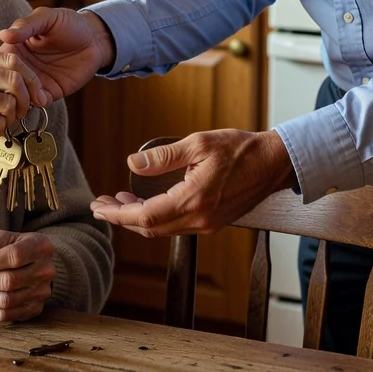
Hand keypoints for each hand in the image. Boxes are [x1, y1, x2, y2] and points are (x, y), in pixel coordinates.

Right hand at [0, 7, 115, 101]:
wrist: (95, 39)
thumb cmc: (69, 23)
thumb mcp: (47, 18)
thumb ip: (26, 25)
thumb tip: (3, 34)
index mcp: (14, 46)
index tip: (4, 69)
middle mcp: (20, 66)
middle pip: (5, 81)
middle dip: (7, 87)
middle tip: (15, 86)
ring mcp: (34, 80)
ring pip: (18, 95)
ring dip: (20, 98)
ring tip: (28, 94)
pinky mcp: (50, 92)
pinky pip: (37, 102)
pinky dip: (36, 103)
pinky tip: (41, 97)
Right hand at [0, 46, 48, 173]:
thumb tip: (20, 74)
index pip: (11, 58)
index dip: (30, 76)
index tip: (36, 91)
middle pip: (14, 79)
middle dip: (27, 99)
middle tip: (25, 110)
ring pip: (8, 104)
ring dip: (13, 118)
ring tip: (5, 123)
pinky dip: (0, 131)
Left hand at [0, 230, 56, 321]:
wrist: (36, 263)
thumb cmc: (17, 246)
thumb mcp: (6, 237)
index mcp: (40, 246)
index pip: (14, 256)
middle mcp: (45, 270)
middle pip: (9, 281)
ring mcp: (41, 292)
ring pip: (5, 301)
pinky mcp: (34, 309)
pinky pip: (5, 315)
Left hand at [90, 129, 296, 236]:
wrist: (274, 162)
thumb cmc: (240, 148)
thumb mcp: (198, 143)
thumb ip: (163, 156)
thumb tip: (132, 162)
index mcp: (194, 200)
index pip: (145, 216)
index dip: (117, 213)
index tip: (99, 206)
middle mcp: (200, 219)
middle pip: (150, 228)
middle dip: (122, 217)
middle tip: (102, 204)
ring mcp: (207, 223)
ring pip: (163, 229)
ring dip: (138, 217)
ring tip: (120, 201)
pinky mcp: (213, 221)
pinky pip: (176, 225)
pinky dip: (156, 216)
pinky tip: (147, 201)